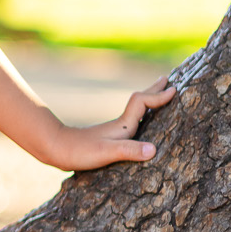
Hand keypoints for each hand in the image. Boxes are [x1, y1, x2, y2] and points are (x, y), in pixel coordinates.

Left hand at [48, 81, 177, 171]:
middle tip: (167, 79)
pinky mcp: (107, 137)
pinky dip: (139, 115)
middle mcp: (120, 124)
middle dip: (154, 90)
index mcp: (123, 125)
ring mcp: (113, 130)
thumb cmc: (80, 151)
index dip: (159, 96)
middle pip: (140, 101)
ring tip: (157, 96)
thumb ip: (129, 151)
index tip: (175, 89)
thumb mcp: (106, 153)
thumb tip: (153, 150)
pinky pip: (131, 120)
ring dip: (148, 101)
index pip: (143, 102)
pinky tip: (137, 122)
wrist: (55, 149)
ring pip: (135, 110)